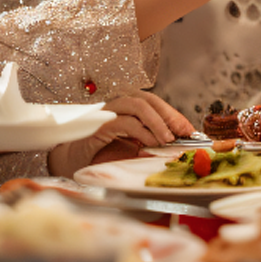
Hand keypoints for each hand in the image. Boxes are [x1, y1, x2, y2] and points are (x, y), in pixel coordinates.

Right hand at [47, 91, 195, 177]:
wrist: (70, 162)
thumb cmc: (101, 154)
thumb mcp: (131, 149)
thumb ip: (149, 144)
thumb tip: (175, 145)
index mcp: (126, 107)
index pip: (155, 103)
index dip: (174, 114)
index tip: (190, 130)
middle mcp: (117, 104)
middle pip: (148, 99)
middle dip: (169, 115)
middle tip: (184, 132)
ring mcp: (106, 112)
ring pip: (136, 105)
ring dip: (156, 121)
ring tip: (168, 139)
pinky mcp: (97, 126)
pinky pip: (123, 122)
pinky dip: (140, 131)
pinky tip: (149, 143)